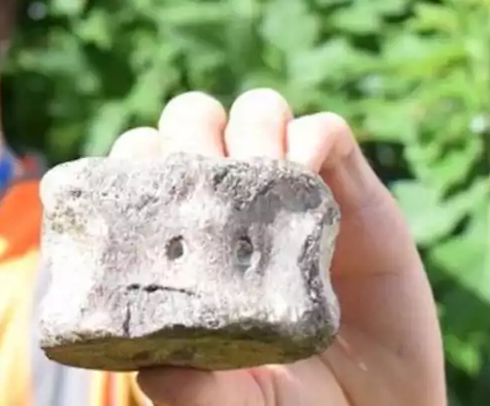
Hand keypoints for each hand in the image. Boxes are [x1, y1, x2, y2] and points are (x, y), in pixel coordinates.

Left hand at [110, 89, 445, 405]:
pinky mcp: (352, 194)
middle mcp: (233, 206)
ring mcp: (291, 194)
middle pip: (194, 122)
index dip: (136, 158)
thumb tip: (154, 376)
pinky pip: (328, 132)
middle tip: (202, 176)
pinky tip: (302, 172)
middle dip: (190, 131)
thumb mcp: (235, 403)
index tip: (141, 180)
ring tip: (258, 171)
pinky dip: (311, 136)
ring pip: (258, 113)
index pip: (144, 166)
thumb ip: (194, 392)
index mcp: (187, 237)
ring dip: (251, 126)